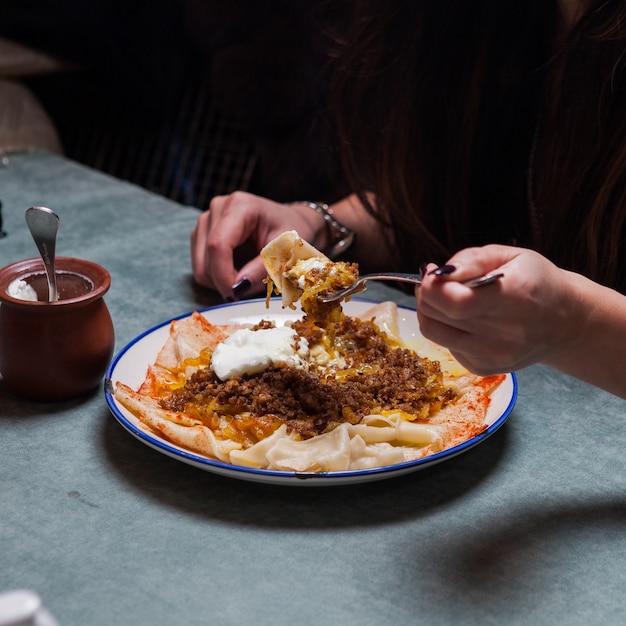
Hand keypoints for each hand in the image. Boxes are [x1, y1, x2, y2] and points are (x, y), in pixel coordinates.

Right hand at [191, 191, 327, 298]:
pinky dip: (217, 277)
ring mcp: (206, 220)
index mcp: (239, 206)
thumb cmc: (289, 233)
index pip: (218, 244)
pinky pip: (201, 266)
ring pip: (200, 266)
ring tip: (246, 276)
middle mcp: (218, 208)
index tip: (236, 294)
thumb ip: (261, 269)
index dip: (223, 274)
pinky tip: (237, 270)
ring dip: (220, 280)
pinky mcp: (202, 233)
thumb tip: (237, 288)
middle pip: (206, 258)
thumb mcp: (284, 250)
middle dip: (224, 281)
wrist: (287, 222)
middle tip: (249, 287)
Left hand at [416, 244, 583, 374]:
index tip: (431, 272)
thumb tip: (438, 273)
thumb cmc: (537, 282)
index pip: (457, 303)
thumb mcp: (512, 256)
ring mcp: (494, 356)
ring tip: (445, 298)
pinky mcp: (484, 368)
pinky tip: (465, 318)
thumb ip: (472, 260)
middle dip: (427, 295)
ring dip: (430, 312)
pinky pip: (446, 345)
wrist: (566, 323)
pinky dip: (446, 328)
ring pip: (434, 333)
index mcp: (516, 297)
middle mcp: (506, 333)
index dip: (432, 287)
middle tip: (435, 282)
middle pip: (439, 316)